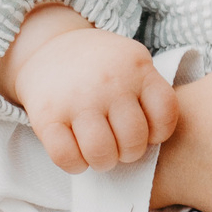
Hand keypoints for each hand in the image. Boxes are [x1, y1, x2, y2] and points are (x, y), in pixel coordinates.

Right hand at [0, 6, 178, 172]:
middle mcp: (109, 82)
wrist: (50, 47)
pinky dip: (75, 164)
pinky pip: (67, 158)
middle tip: (119, 144)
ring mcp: (76, 99)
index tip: (146, 129)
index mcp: (137, 68)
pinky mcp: (47, 116)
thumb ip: (149, 92)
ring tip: (100, 151)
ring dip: (104, 161)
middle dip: (129, 152)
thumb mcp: (133, 62)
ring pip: (102, 154)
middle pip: (133, 141)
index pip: (165, 115)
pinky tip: (77, 151)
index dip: (159, 132)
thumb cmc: (102, 66)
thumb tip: (156, 138)